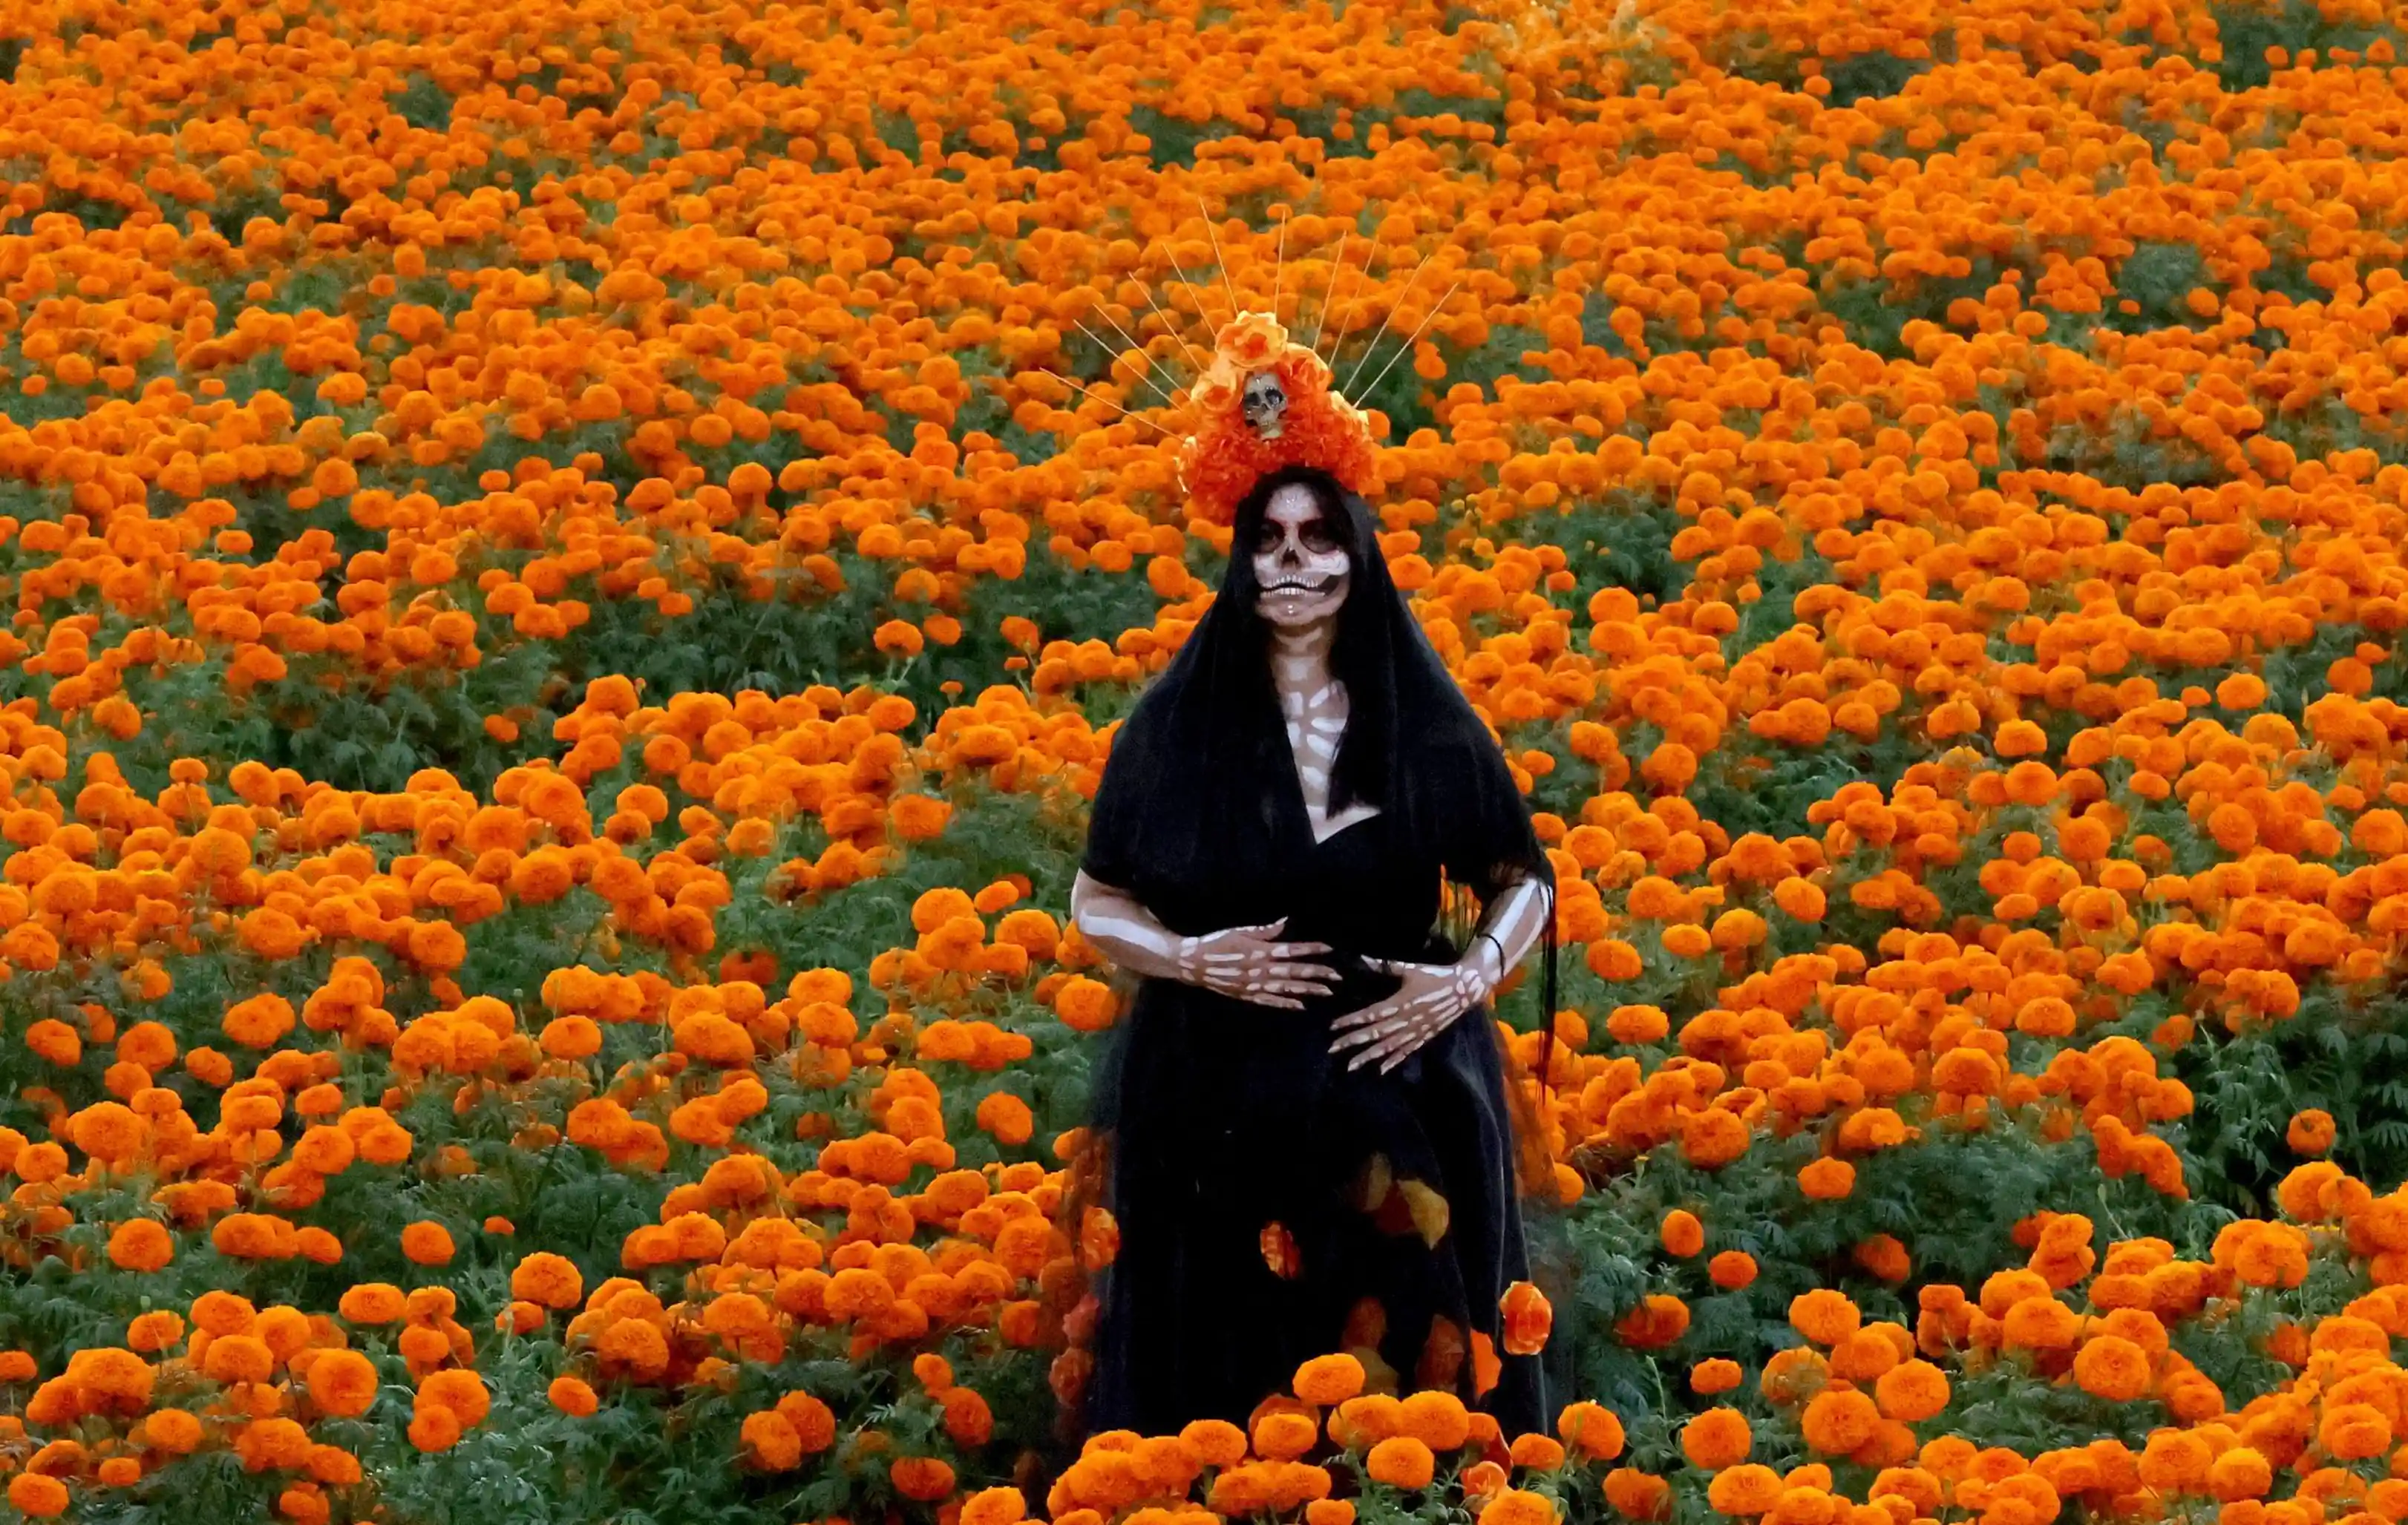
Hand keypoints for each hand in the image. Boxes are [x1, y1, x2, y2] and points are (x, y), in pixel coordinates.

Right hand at [1173, 917, 1337, 1009]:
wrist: (1193, 964)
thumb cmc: (1216, 942)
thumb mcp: (1239, 931)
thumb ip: (1264, 930)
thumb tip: (1286, 921)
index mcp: (1260, 951)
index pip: (1292, 950)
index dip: (1312, 949)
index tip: (1330, 948)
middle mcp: (1260, 970)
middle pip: (1294, 972)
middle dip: (1317, 974)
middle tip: (1338, 977)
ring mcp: (1254, 986)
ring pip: (1286, 988)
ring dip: (1308, 990)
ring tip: (1327, 993)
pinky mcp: (1247, 996)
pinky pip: (1270, 1001)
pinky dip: (1286, 1004)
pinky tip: (1301, 1006)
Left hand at [1327, 947, 1499, 1072]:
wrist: (1465, 988)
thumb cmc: (1435, 975)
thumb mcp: (1410, 968)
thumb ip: (1385, 966)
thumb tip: (1362, 959)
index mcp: (1401, 1002)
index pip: (1371, 1014)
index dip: (1351, 1021)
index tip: (1333, 1026)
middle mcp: (1407, 1020)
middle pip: (1376, 1034)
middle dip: (1353, 1042)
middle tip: (1332, 1049)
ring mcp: (1416, 1031)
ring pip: (1388, 1047)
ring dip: (1368, 1056)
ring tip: (1350, 1066)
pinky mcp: (1425, 1037)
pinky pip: (1407, 1052)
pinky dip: (1393, 1061)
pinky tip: (1381, 1070)